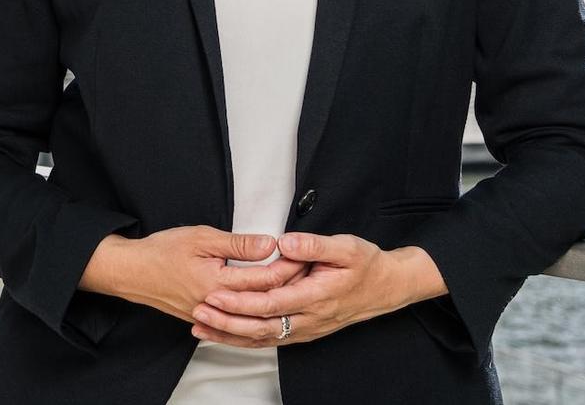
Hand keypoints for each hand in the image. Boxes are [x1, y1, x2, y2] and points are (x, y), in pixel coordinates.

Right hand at [79, 225, 309, 322]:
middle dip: (287, 286)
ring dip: (273, 303)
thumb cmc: (162, 251)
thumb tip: (269, 244)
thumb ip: (238, 244)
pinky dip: (254, 315)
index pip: (264, 279)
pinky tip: (265, 309)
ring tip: (292, 290)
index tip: (303, 257)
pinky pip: (236, 321)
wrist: (132, 272)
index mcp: (218, 283)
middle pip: (262, 299)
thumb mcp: (201, 237)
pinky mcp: (203, 318)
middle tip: (307, 273)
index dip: (287, 268)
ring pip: (251, 314)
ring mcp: (210, 315)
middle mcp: (217, 305)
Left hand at [190, 234, 444, 346]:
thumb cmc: (365, 264)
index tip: (216, 294)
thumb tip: (285, 242)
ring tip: (200, 326)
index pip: (272, 304)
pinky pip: (270, 340)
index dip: (242, 302)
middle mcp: (309, 319)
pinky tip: (223, 336)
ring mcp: (306, 329)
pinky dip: (244, 340)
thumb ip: (314, 245)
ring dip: (230, 334)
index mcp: (316, 296)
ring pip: (263, 339)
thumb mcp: (345, 247)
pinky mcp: (302, 332)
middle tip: (199, 311)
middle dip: (227, 321)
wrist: (386, 288)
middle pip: (261, 326)